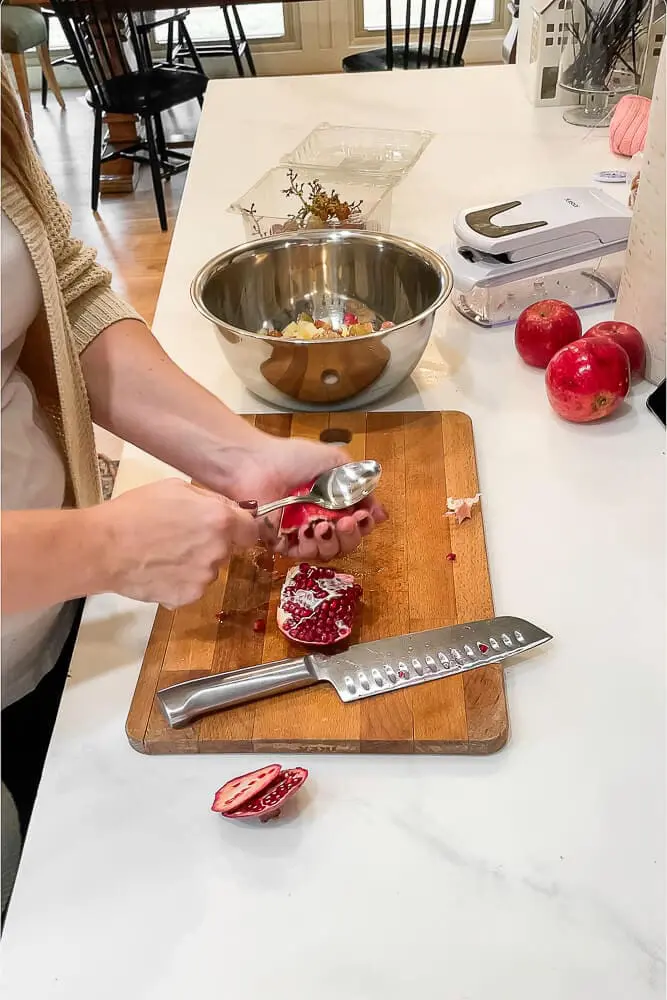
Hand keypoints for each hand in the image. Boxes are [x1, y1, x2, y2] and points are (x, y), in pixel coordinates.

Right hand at [95, 479, 258, 606]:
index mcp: (220, 521)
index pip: (251, 530)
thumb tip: (229, 508)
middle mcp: (218, 551)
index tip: (225, 527)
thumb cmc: (135, 511)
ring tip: (164, 553)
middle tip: (181, 536)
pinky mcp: (187, 597)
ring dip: (195, 563)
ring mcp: (203, 578)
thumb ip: (210, 500)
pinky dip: (180, 581)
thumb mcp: (175, 488)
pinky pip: (192, 587)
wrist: (103, 548)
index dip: (238, 528)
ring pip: (208, 569)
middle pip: (226, 549)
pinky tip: (158, 570)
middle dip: (211, 543)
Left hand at [227, 435, 387, 560]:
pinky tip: (310, 531)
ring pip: (328, 552)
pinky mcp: (281, 543)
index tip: (365, 514)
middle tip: (346, 521)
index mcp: (334, 501)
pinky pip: (302, 555)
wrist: (258, 463)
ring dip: (333, 542)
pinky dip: (310, 547)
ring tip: (325, 525)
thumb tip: (381, 512)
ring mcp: (300, 533)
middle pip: (346, 542)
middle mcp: (320, 519)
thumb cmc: (294, 458)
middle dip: (352, 535)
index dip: (365, 523)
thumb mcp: (336, 462)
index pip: (358, 523)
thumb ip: (360, 485)